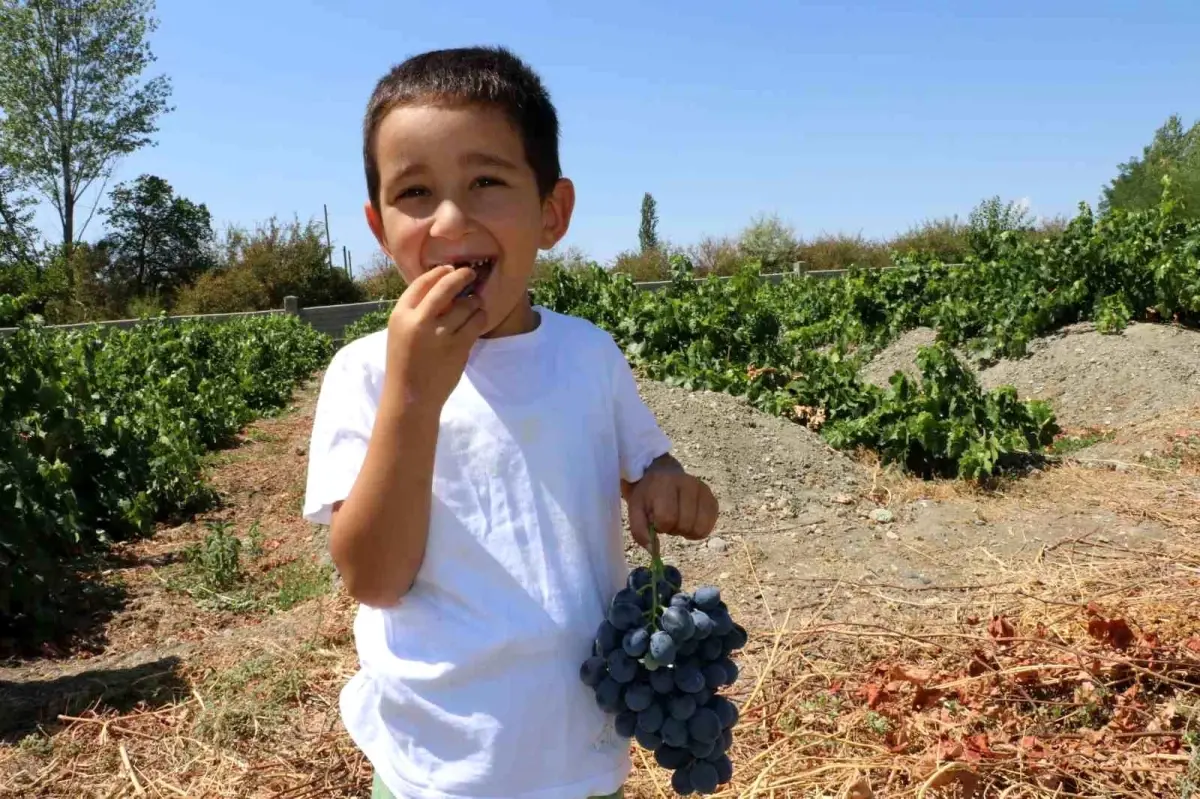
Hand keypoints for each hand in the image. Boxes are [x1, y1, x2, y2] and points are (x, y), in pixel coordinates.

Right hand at [383, 265, 488, 411]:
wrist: (411, 397)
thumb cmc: (406, 363)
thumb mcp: (401, 332)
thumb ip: (416, 311)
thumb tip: (441, 287)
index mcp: (400, 315)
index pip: (422, 282)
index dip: (439, 272)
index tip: (450, 269)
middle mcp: (419, 321)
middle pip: (445, 287)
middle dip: (461, 276)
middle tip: (471, 272)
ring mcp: (440, 334)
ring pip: (466, 305)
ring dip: (473, 301)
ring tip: (474, 304)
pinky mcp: (458, 347)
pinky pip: (476, 322)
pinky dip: (480, 317)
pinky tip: (479, 318)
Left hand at [625, 456, 718, 549]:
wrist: (663, 474)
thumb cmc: (648, 495)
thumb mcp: (636, 509)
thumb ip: (640, 531)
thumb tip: (654, 552)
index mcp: (665, 483)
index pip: (667, 518)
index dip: (660, 525)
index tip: (655, 518)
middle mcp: (688, 483)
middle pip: (685, 524)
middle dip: (673, 528)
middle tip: (667, 518)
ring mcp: (703, 490)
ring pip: (699, 528)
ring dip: (686, 531)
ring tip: (678, 519)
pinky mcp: (712, 498)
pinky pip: (709, 526)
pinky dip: (698, 530)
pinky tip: (689, 521)